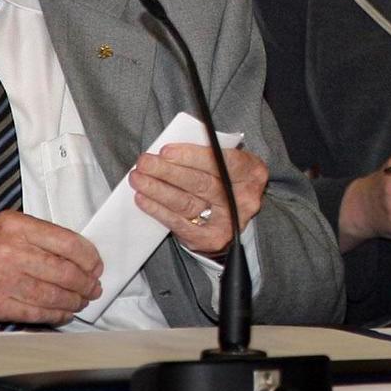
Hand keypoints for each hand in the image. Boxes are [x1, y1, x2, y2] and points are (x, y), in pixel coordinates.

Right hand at [0, 211, 103, 324]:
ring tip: (82, 301)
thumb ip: (37, 236)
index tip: (97, 266)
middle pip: (64, 271)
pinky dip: (56, 315)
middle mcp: (8, 250)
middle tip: (94, 288)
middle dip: (86, 283)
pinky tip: (64, 313)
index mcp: (14, 225)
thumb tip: (79, 254)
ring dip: (74, 301)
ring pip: (53, 295)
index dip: (89, 258)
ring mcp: (0, 279)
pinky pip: (36, 313)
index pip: (67, 242)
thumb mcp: (3, 226)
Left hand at [131, 143, 270, 255]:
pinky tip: (143, 199)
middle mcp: (245, 199)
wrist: (235, 214)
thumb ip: (208, 154)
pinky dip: (159, 210)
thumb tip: (169, 151)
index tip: (165, 151)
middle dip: (168, 171)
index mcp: (252, 172)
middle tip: (143, 163)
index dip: (192, 156)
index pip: (223, 161)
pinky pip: (181, 224)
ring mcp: (230, 221)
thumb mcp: (227, 161)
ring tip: (138, 179)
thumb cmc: (226, 179)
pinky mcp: (213, 239)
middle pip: (201, 183)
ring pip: (187, 202)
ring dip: (158, 190)